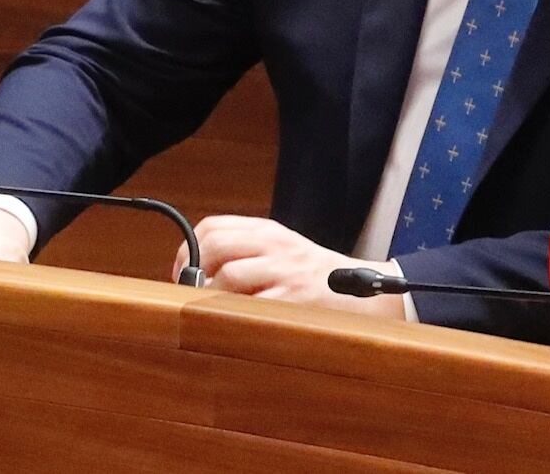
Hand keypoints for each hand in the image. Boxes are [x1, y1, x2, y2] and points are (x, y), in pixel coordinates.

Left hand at [176, 215, 405, 317]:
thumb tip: (192, 272)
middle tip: (193, 294)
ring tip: (215, 312)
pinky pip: (250, 307)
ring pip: (228, 276)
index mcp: (269, 231)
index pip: (213, 226)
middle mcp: (276, 245)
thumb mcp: (282, 251)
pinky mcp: (294, 299)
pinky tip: (235, 324)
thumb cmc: (316, 277)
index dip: (188, 250)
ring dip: (211, 298)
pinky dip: (233, 317)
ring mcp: (286, 272)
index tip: (185, 273)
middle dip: (194, 272)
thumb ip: (245, 253)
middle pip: (216, 246)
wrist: (365, 293)